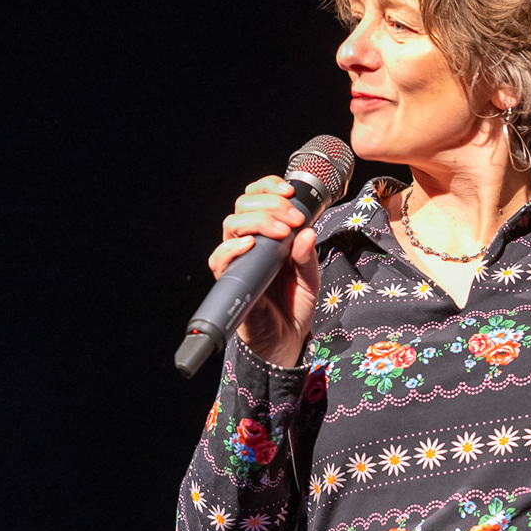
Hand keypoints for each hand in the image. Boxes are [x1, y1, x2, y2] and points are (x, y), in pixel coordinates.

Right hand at [208, 175, 320, 368]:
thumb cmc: (294, 308)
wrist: (287, 343)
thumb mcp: (311, 279)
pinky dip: (232, 247)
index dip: (268, 187)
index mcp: (269, 237)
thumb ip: (308, 257)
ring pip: (231, 225)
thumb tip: (306, 232)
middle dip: (270, 203)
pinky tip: (251, 245)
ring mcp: (239, 262)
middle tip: (293, 219)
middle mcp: (251, 245)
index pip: (257, 199)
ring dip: (257, 220)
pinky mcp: (231, 282)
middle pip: (243, 206)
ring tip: (281, 231)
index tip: (290, 192)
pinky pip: (219, 259)